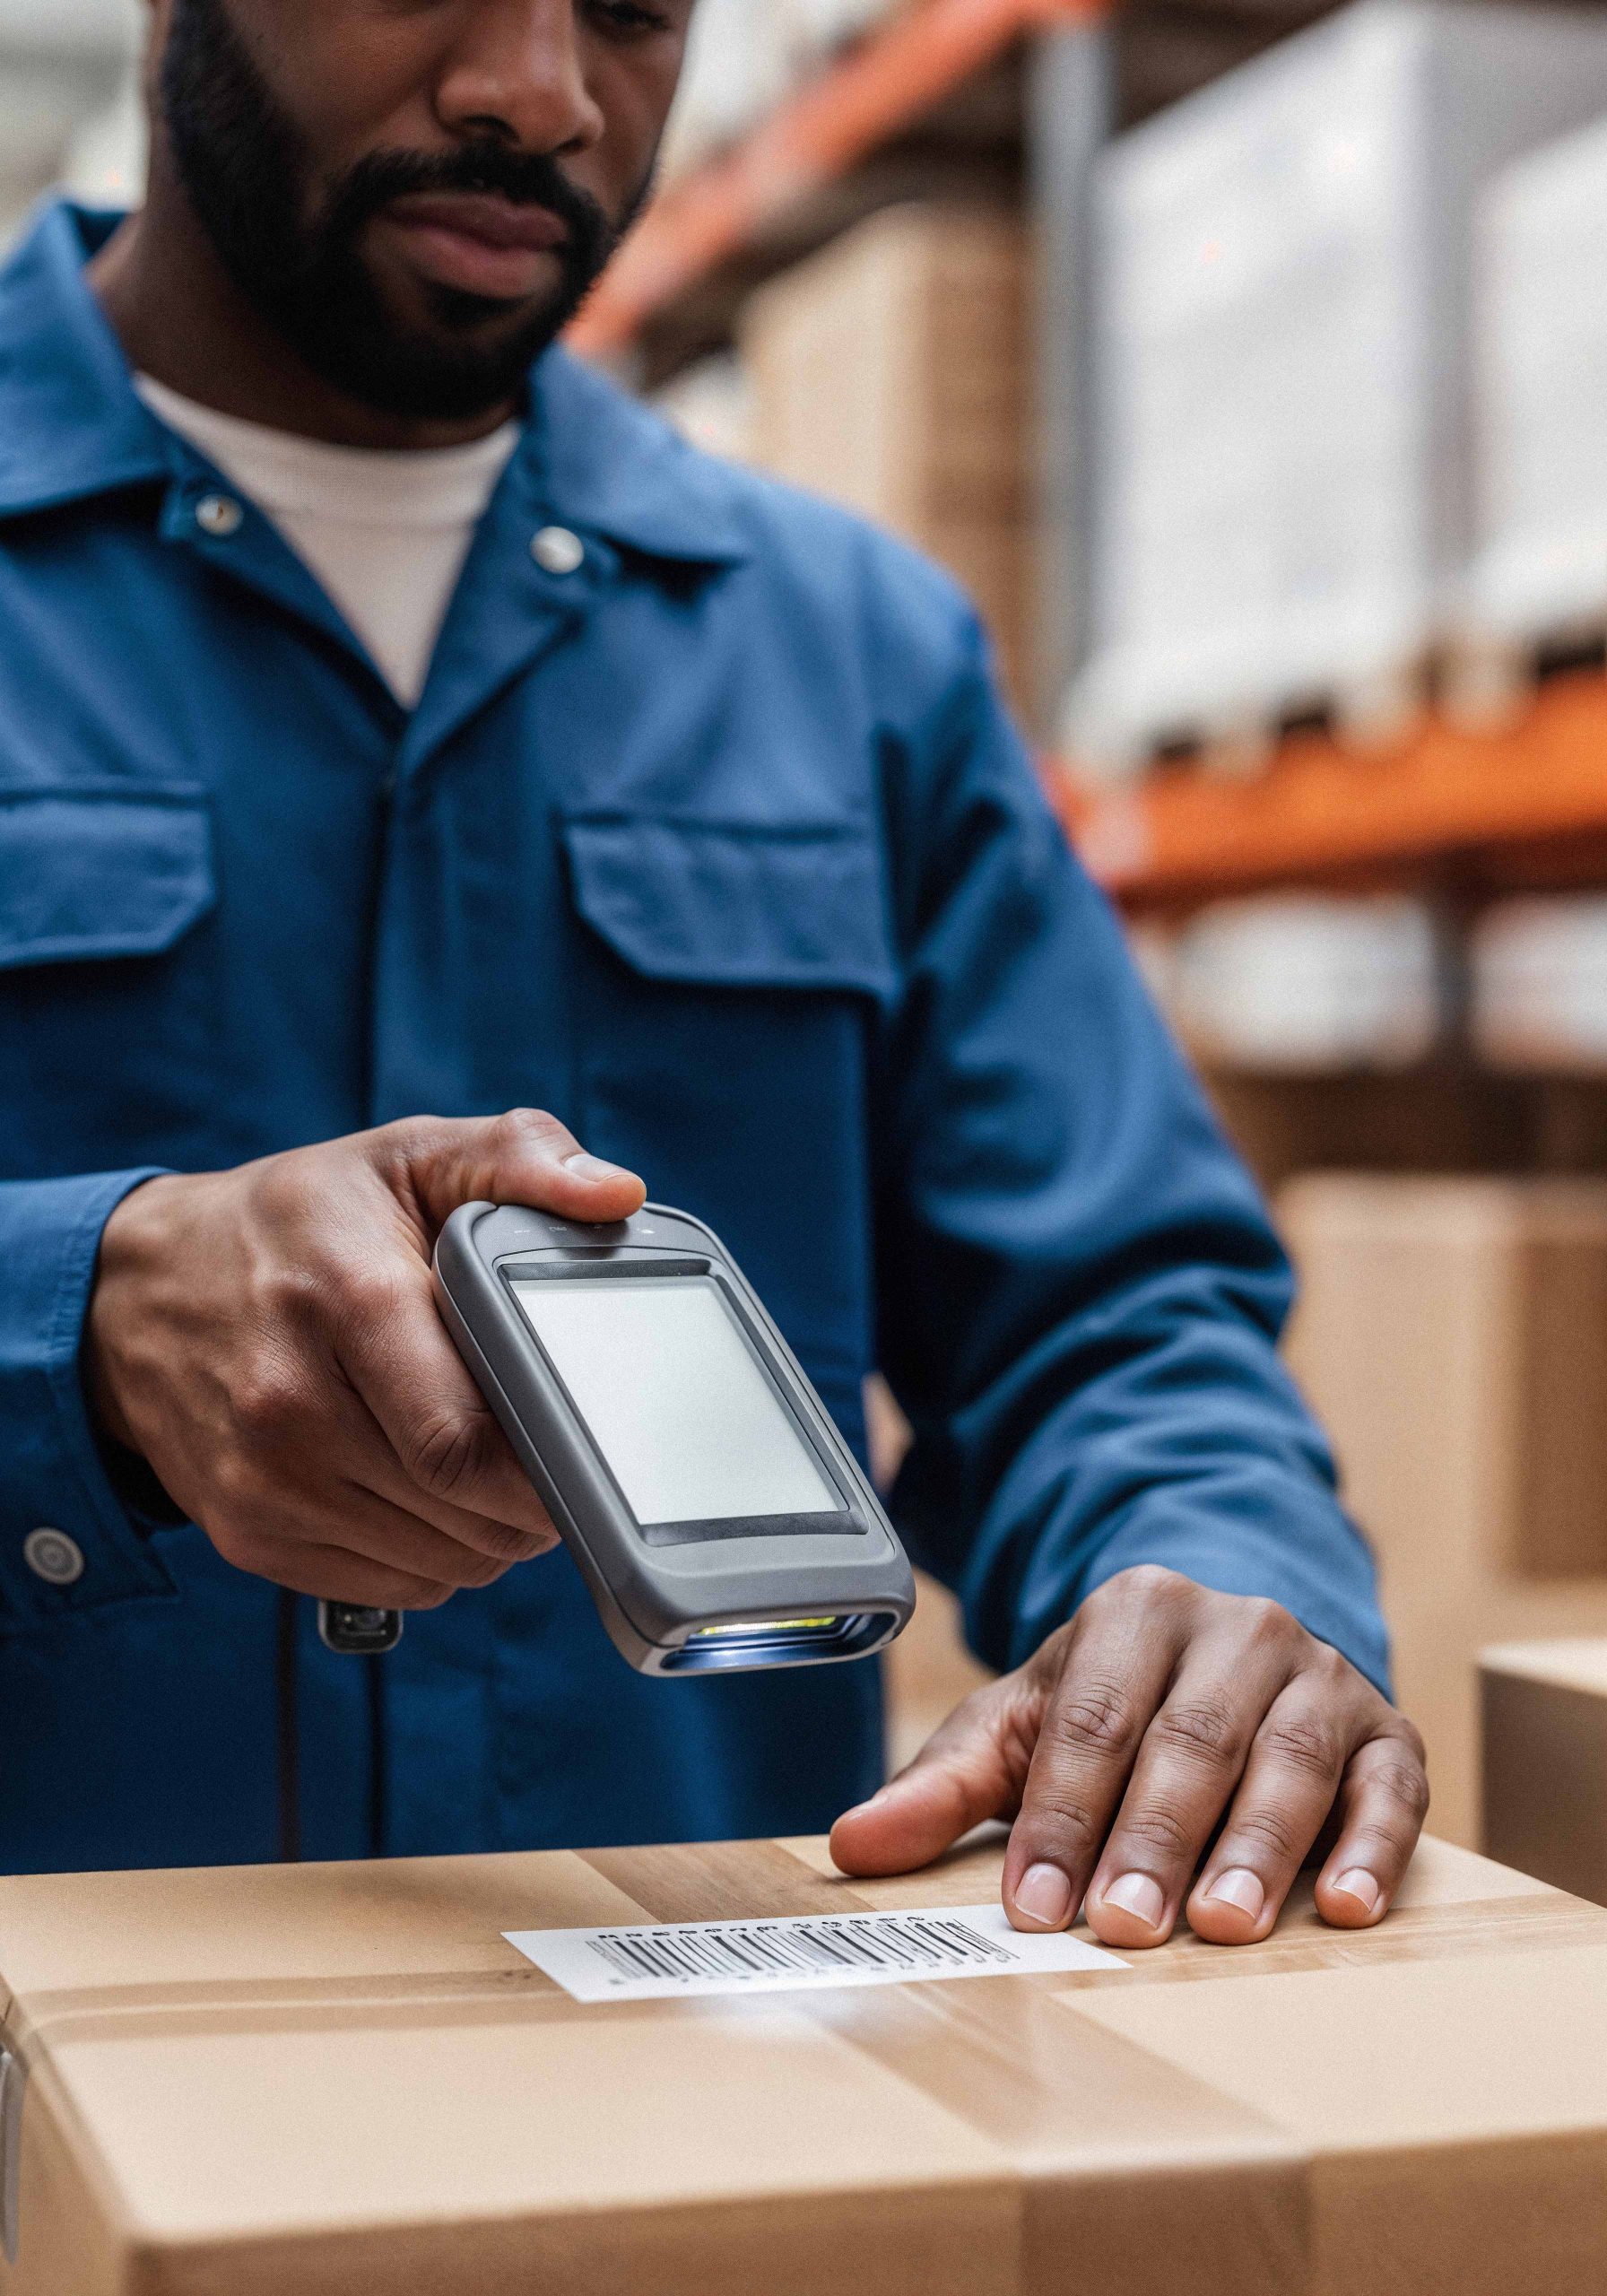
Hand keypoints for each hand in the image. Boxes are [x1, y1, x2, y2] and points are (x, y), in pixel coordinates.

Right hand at [85, 1111, 644, 1609]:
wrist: (138, 1292)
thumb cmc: (299, 1222)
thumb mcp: (407, 1156)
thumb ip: (520, 1156)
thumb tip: (617, 1192)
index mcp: (347, 1300)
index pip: (465, 1440)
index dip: (549, 1461)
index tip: (589, 1446)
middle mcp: (289, 1402)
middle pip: (461, 1509)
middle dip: (535, 1499)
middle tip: (554, 1452)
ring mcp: (262, 1481)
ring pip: (440, 1561)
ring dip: (493, 1533)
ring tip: (492, 1467)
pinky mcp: (248, 1536)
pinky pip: (395, 1586)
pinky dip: (440, 1558)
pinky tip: (435, 1498)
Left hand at [832, 1566, 1427, 1947]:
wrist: (1230, 1651)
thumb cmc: (1117, 1705)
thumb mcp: (1024, 1726)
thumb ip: (942, 1787)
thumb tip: (852, 1845)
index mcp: (1134, 1612)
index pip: (1091, 1719)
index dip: (1061, 1815)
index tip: (1034, 1907)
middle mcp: (1235, 1628)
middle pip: (1188, 1741)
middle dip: (1151, 1840)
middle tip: (1123, 1928)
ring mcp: (1319, 1675)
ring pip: (1287, 1761)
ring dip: (1254, 1849)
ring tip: (1221, 1926)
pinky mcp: (1388, 1730)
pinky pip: (1387, 1788)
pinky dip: (1368, 1846)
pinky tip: (1340, 1904)